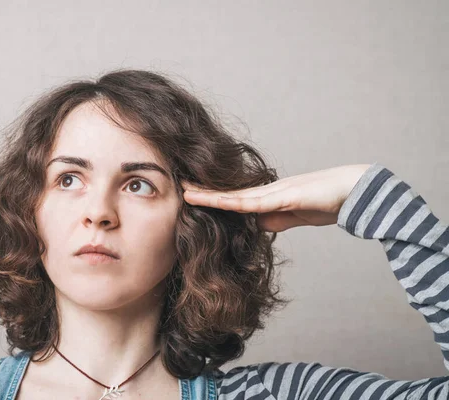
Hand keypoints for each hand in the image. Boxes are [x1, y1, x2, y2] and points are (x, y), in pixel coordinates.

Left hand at [182, 164, 371, 232]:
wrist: (352, 192)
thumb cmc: (324, 202)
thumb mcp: (290, 217)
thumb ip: (271, 220)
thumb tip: (253, 226)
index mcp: (265, 196)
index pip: (230, 197)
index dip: (208, 195)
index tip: (187, 194)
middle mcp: (265, 191)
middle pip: (227, 191)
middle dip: (201, 189)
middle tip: (175, 184)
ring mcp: (274, 192)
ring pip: (235, 194)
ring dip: (210, 194)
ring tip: (186, 190)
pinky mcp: (286, 196)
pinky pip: (257, 201)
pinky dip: (236, 202)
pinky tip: (220, 201)